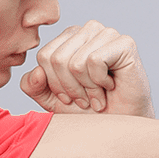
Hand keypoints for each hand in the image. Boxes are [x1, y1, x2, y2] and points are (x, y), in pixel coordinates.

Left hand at [21, 22, 154, 118]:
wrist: (118, 126)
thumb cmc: (88, 111)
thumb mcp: (51, 100)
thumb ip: (33, 85)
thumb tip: (37, 71)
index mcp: (69, 37)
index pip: (44, 56)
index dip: (54, 85)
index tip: (71, 97)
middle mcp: (88, 30)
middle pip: (57, 59)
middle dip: (69, 88)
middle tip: (85, 99)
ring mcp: (107, 34)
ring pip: (75, 62)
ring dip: (86, 88)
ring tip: (98, 95)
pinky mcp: (125, 43)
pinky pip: (95, 61)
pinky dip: (100, 82)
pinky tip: (110, 86)